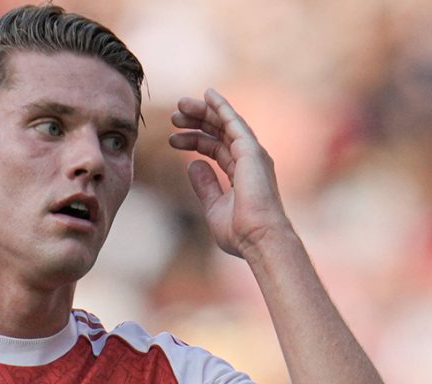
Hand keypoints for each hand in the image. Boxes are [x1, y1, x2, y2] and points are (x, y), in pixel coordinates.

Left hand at [169, 89, 292, 258]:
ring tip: (179, 107)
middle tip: (174, 117)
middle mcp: (249, 160)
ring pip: (225, 124)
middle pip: (219, 133)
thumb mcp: (214, 207)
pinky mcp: (251, 151)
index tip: (172, 139)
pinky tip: (207, 95)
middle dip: (196, 122)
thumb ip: (205, 185)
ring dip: (203, 112)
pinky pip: (234, 123)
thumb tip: (193, 164)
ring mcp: (252, 154)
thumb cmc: (241, 232)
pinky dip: (221, 107)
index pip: (216, 149)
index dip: (194, 141)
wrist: (259, 239)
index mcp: (241, 174)